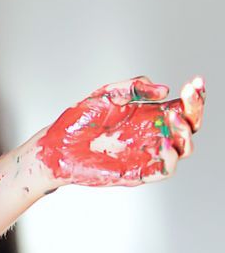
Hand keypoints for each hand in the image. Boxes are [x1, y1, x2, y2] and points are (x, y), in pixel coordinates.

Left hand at [33, 75, 203, 187]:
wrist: (56, 146)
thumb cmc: (80, 121)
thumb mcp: (106, 94)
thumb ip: (134, 87)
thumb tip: (163, 90)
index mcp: (150, 115)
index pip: (183, 107)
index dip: (194, 96)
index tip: (196, 82)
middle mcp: (153, 134)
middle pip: (190, 126)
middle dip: (195, 110)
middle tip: (189, 96)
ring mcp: (148, 154)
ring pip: (184, 148)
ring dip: (186, 133)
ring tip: (173, 118)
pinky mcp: (138, 171)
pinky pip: (164, 169)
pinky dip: (170, 158)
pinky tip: (164, 144)